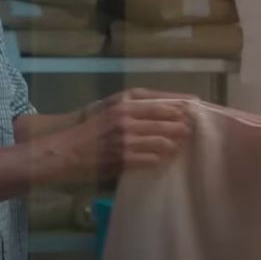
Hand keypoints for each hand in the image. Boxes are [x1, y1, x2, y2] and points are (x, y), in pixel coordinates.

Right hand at [38, 92, 194, 183]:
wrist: (65, 151)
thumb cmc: (86, 128)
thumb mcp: (107, 107)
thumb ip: (131, 105)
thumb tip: (162, 107)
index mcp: (123, 101)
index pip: (160, 100)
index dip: (180, 103)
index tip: (195, 105)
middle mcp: (126, 117)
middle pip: (166, 119)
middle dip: (182, 126)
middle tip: (190, 130)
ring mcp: (126, 139)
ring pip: (163, 140)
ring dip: (174, 144)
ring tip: (179, 145)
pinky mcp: (124, 158)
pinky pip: (152, 158)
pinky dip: (160, 158)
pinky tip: (164, 159)